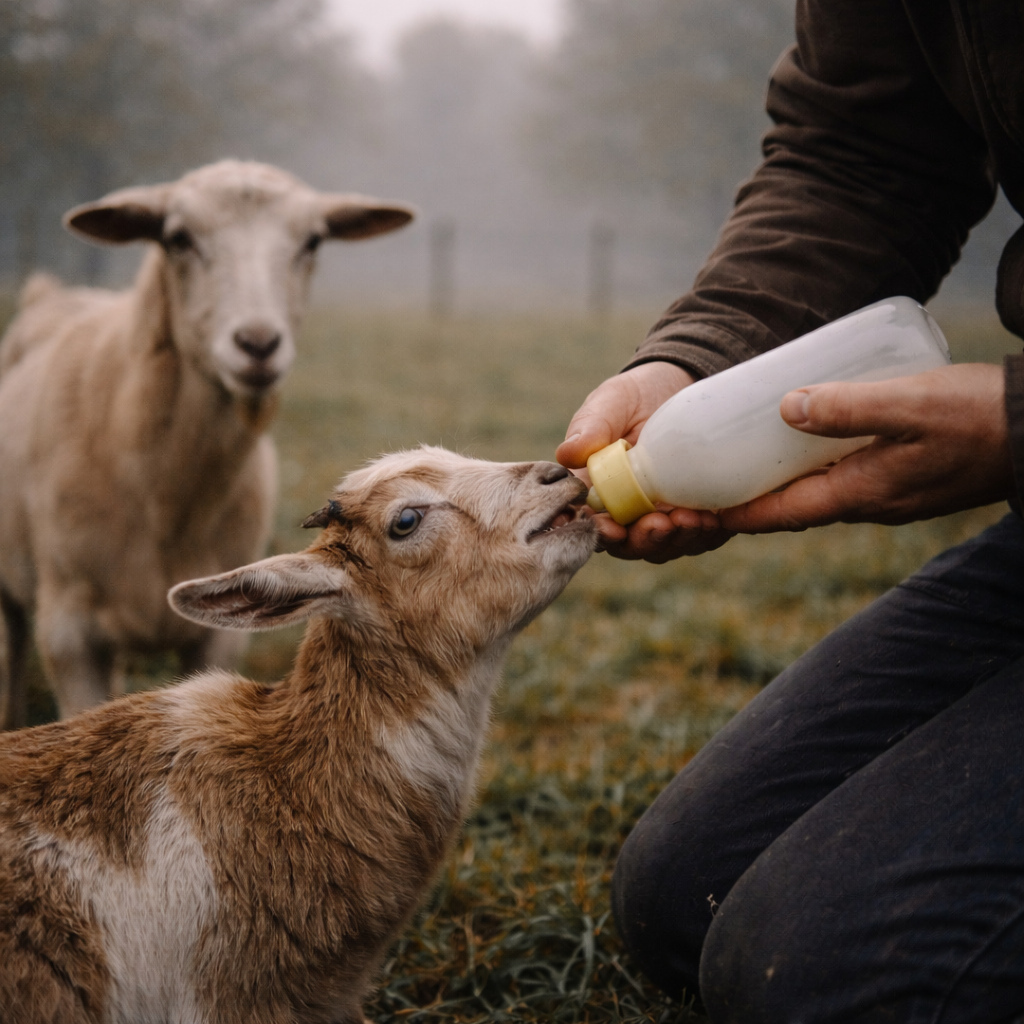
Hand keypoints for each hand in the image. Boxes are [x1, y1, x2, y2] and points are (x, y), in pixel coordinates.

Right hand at [557, 361, 734, 560]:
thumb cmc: (633, 397)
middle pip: (633, 544)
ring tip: (692, 520)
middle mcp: (630, 512)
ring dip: (679, 540)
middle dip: (646, 541)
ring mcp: (664, 516)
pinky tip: (713, 521)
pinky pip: (703, 536)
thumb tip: (567, 454)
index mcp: (599, 494)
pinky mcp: (697, 512)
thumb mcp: (610, 403)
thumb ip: (591, 426)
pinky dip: (707, 535)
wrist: (679, 386)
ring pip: (668, 545)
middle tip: (661, 524)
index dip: (602, 535)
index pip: (595, 525)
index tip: (613, 530)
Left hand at [719, 363, 1014, 532]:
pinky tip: (799, 443)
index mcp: (860, 494)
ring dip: (776, 485)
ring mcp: (884, 495)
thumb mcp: (909, 404)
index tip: (692, 512)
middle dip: (746, 502)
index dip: (734, 514)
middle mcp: (866, 504)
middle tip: (703, 487)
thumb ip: (848, 407)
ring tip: (738, 462)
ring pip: (814, 495)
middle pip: (790, 508)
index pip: (780, 514)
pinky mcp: (899, 480)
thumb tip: (785, 407)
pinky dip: (808, 470)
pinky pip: (839, 481)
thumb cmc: (978, 417)